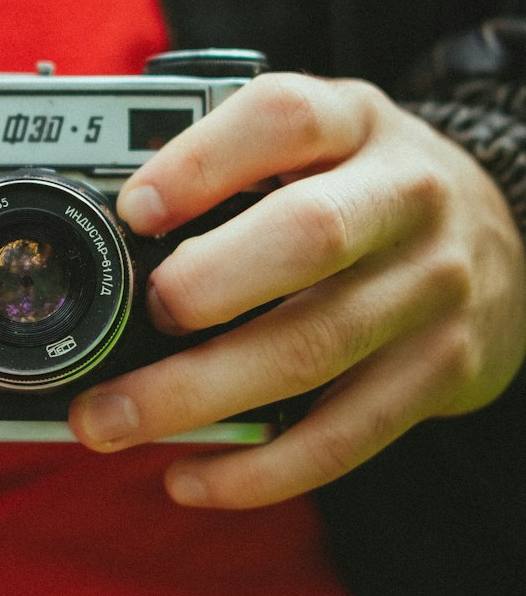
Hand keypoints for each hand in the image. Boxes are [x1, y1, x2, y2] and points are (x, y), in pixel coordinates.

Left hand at [69, 73, 525, 506]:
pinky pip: (341, 436)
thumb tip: (112, 226)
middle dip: (203, 286)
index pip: (281, 119)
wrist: (501, 234)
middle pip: (307, 237)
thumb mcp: (321, 139)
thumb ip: (235, 161)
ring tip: (109, 420)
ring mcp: (430, 289)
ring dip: (195, 395)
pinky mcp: (438, 372)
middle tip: (136, 317)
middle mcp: (405, 197)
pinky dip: (257, 469)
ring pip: (311, 349)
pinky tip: (189, 476)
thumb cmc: (369, 187)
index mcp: (355, 122)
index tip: (132, 211)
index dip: (199, 163)